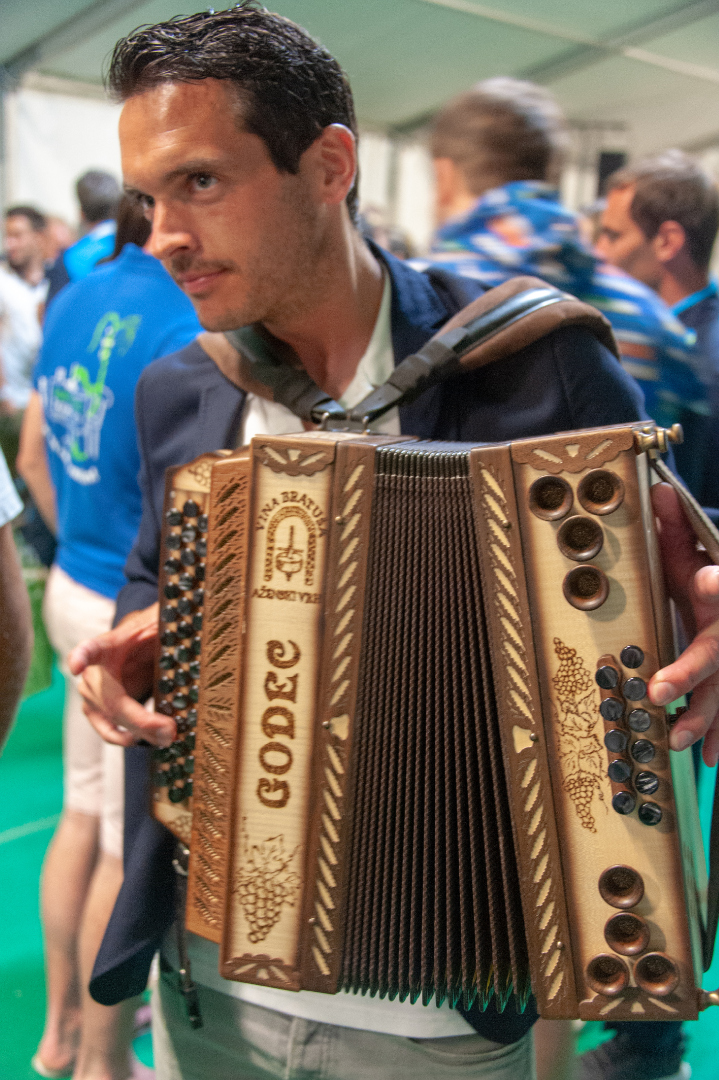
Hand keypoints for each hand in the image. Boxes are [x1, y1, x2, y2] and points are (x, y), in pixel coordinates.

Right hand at [68, 603, 175, 747]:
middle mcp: (92, 672)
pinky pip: (108, 731)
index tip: (77, 666)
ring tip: (166, 736)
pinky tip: (146, 741)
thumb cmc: (146, 636)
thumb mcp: (158, 628)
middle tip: (170, 729)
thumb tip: (186, 634)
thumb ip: (166, 633)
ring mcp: (90, 694)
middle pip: (112, 702)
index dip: (80, 657)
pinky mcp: (96, 712)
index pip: (90, 649)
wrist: (136, 647)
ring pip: (112, 721)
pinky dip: (127, 739)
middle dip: (141, 720)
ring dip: (139, 732)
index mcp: (106, 646)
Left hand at [648, 483, 718, 765]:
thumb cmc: (712, 579)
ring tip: (676, 739)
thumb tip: (654, 492)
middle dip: (688, 672)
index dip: (715, 583)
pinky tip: (710, 758)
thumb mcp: (696, 552)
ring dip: (703, 718)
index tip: (705, 580)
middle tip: (657, 690)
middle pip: (716, 652)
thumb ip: (677, 531)